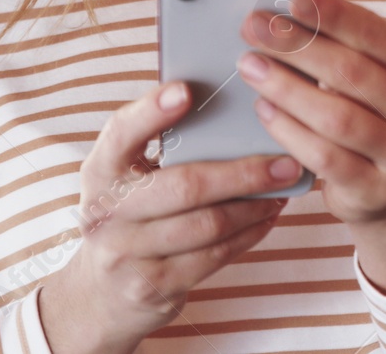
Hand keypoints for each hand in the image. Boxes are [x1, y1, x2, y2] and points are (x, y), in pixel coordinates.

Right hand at [38, 81, 307, 353]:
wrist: (102, 295)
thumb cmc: (131, 216)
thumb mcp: (127, 179)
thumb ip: (160, 145)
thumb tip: (229, 107)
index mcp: (100, 170)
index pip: (121, 133)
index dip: (152, 111)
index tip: (187, 90)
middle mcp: (105, 211)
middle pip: (184, 186)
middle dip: (243, 173)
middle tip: (285, 162)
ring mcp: (126, 254)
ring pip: (207, 225)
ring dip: (255, 206)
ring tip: (282, 188)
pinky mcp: (152, 287)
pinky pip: (213, 256)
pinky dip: (249, 234)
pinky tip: (267, 217)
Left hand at [238, 0, 385, 297]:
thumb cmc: (373, 114)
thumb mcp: (374, 75)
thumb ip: (345, 44)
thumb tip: (292, 5)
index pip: (378, 35)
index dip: (335, 15)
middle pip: (353, 73)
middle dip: (298, 46)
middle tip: (254, 27)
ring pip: (337, 117)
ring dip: (286, 87)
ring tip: (250, 65)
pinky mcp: (378, 191)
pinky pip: (325, 157)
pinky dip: (289, 130)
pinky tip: (264, 109)